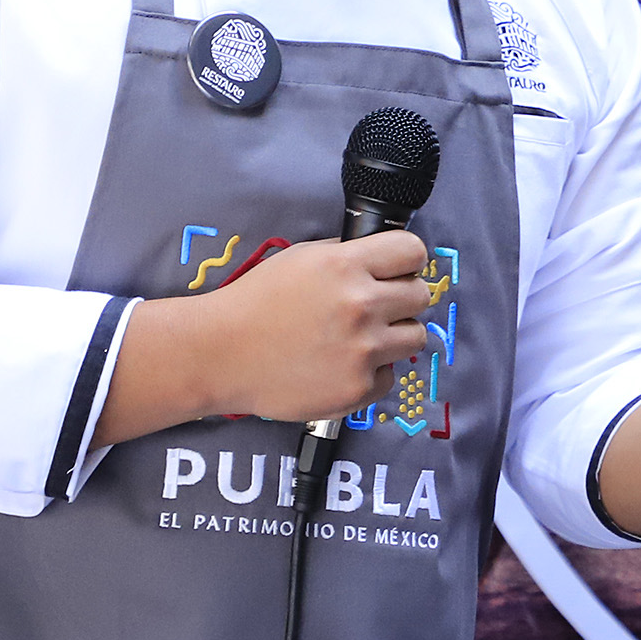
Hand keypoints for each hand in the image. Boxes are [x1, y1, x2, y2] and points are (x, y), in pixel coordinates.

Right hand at [193, 230, 433, 420]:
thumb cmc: (256, 303)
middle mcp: (361, 306)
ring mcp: (362, 350)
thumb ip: (348, 255)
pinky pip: (390, 375)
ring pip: (415, 337)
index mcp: (347, 265)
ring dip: (393, 337)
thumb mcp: (302, 258)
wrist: (219, 354)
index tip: (397, 271)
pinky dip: (371, 372)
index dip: (406, 261)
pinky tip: (340, 365)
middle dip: (401, 299)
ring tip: (358, 338)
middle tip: (374, 308)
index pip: (415, 251)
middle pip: (421, 296)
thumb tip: (384, 257)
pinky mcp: (357, 388)